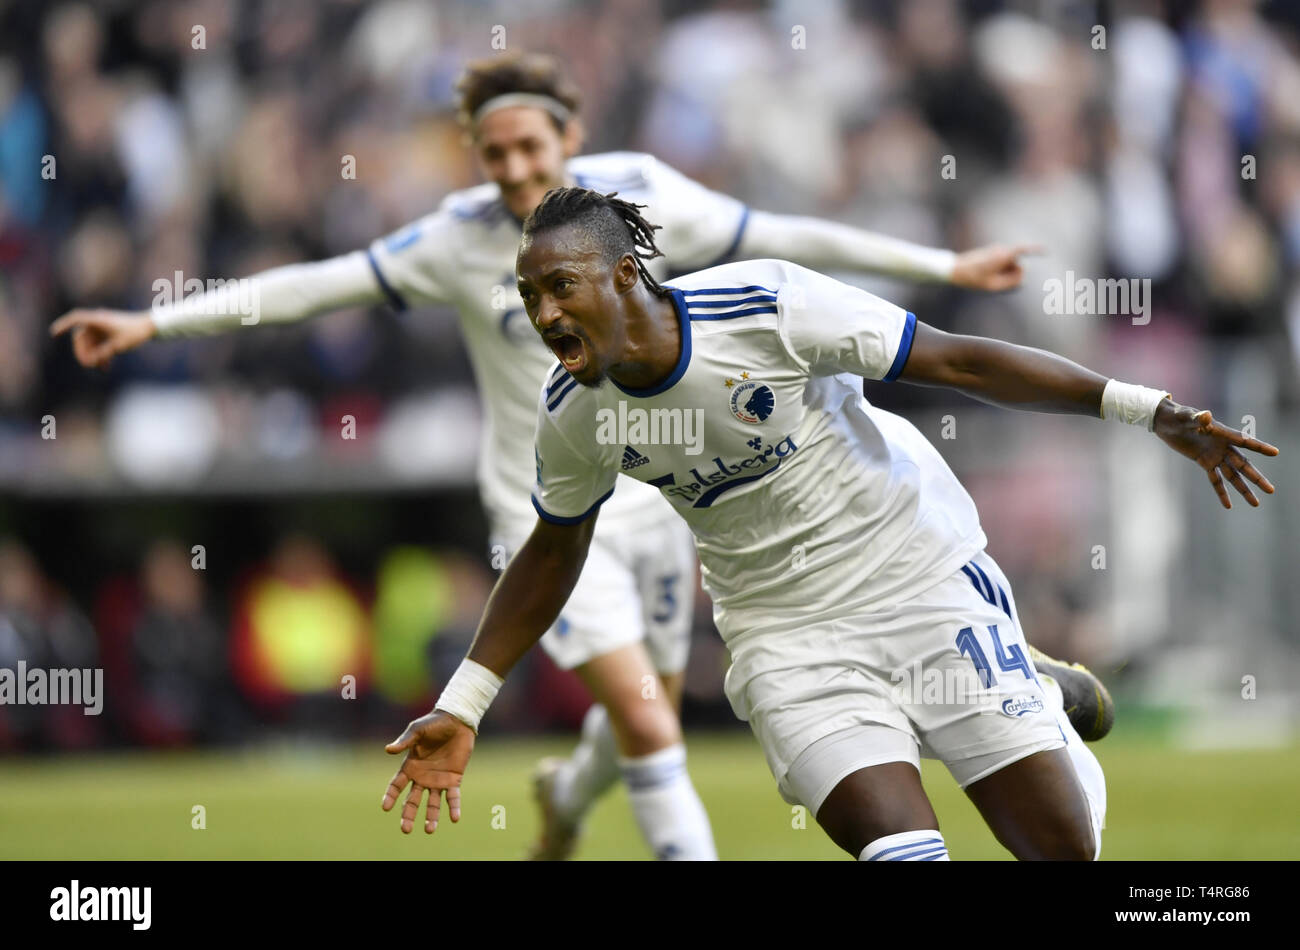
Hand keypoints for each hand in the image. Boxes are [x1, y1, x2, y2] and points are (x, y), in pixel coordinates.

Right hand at [49, 308, 156, 368]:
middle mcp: (98, 322)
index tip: (54, 333)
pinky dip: (100, 354)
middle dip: (82, 351)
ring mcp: (103, 328)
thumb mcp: (119, 345)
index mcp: (98, 319)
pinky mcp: (109, 334)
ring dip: (92, 355)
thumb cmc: (136, 333)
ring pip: (90, 343)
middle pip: (81, 336)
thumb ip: (103, 353)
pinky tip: (105, 367)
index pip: (76, 318)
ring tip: (99, 367)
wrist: (151, 327)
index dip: (63, 325)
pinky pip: (99, 344)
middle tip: (87, 364)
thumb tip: (91, 360)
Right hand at [381, 710, 475, 834]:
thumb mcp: (417, 730)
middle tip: (406, 829)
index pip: (397, 785)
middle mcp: (422, 777)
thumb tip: (388, 750)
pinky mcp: (454, 779)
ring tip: (429, 830)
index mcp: (410, 766)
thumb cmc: (434, 723)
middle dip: (408, 815)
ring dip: (431, 817)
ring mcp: (438, 780)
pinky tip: (455, 818)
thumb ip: (404, 741)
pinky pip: (453, 797)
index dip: (390, 796)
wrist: (457, 721)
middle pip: (412, 800)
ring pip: (433, 803)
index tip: (385, 807)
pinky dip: (454, 807)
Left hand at [950, 244, 1042, 291]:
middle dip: (1014, 274)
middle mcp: (1001, 250)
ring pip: (1011, 264)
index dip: (1036, 250)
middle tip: (997, 282)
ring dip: (1005, 272)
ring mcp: (997, 250)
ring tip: (989, 277)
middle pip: (1018, 263)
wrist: (955, 269)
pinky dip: (1001, 270)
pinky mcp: (994, 253)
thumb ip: (1011, 281)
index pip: (1023, 249)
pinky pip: (1004, 264)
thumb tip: (1023, 275)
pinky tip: (988, 274)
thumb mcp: (993, 285)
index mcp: (1002, 255)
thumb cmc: (973, 278)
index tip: (1047, 251)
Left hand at [1154, 401, 1278, 508]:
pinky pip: (1215, 479)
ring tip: (1256, 503)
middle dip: (1256, 478)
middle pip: (1243, 464)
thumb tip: (1207, 415)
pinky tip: (1229, 505)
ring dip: (1244, 489)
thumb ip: (1197, 418)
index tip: (1275, 452)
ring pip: (1233, 475)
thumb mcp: (1186, 416)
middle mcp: (1223, 446)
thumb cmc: (1177, 415)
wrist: (1166, 422)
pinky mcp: (1204, 462)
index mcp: (1222, 433)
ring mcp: (1214, 455)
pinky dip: (1221, 492)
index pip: (1244, 441)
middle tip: (1271, 490)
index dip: (1259, 446)